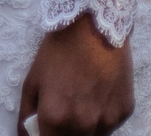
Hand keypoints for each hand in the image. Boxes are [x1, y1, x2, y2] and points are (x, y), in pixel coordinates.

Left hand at [17, 15, 132, 135]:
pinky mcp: (125, 112)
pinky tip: (97, 94)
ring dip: (84, 128)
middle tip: (62, 111)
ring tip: (80, 100)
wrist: (93, 27)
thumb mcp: (32, 80)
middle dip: (63, 133)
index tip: (46, 127)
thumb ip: (27, 113)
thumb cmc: (58, 51)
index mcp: (55, 118)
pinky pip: (110, 125)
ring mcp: (107, 121)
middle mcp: (82, 125)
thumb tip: (25, 135)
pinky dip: (102, 117)